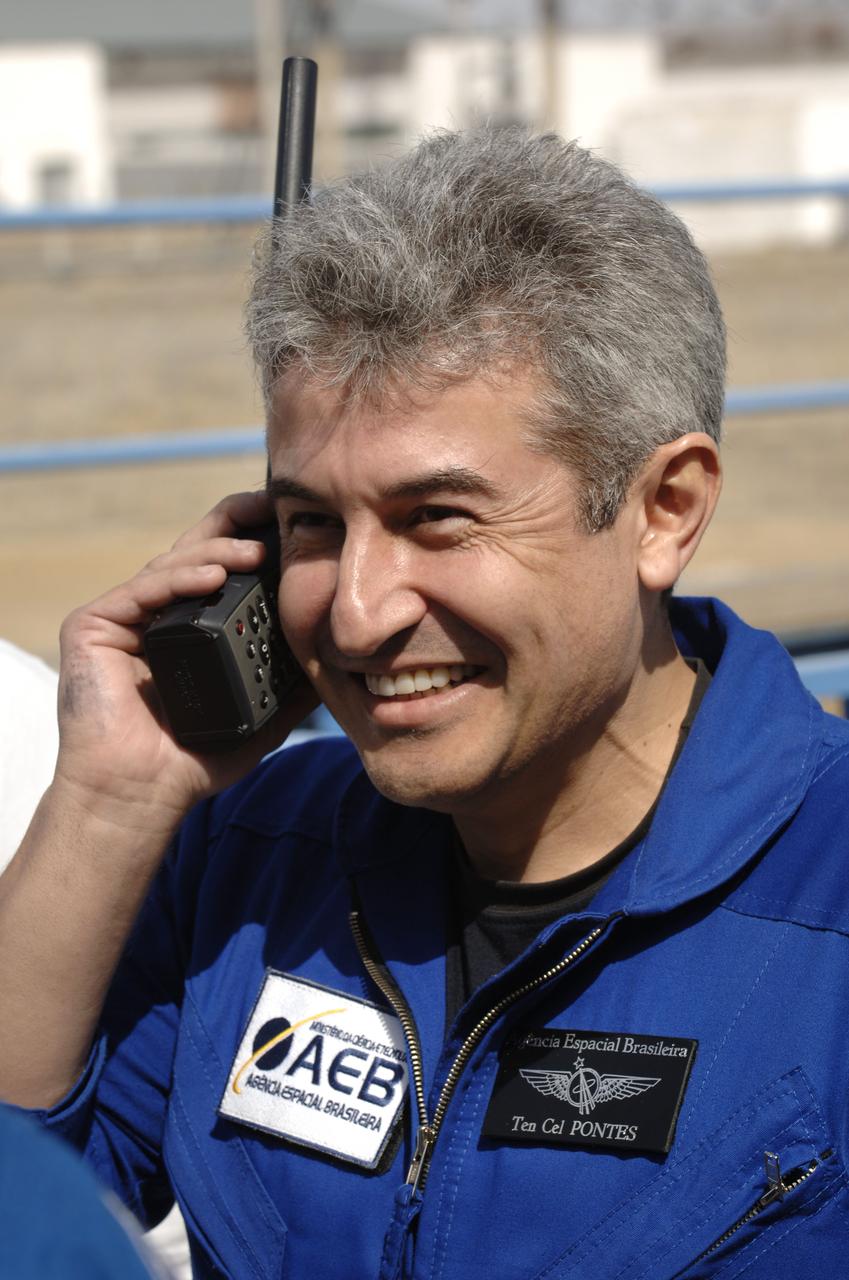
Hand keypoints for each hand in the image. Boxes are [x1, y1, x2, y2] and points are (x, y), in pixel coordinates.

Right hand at [52, 491, 317, 837]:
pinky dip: (178, 579)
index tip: (291, 528)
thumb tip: (336, 661)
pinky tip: (214, 577)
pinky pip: (141, 590)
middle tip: (272, 509)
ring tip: (255, 551)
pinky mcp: (92, 625)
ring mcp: (123, 617)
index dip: (252, 544)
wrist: (140, 797)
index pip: (221, 573)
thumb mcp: (259, 717)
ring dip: (216, 554)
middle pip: (195, 554)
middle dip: (235, 527)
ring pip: (172, 566)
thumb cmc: (193, 762)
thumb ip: (293, 689)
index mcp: (189, 629)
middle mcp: (155, 615)